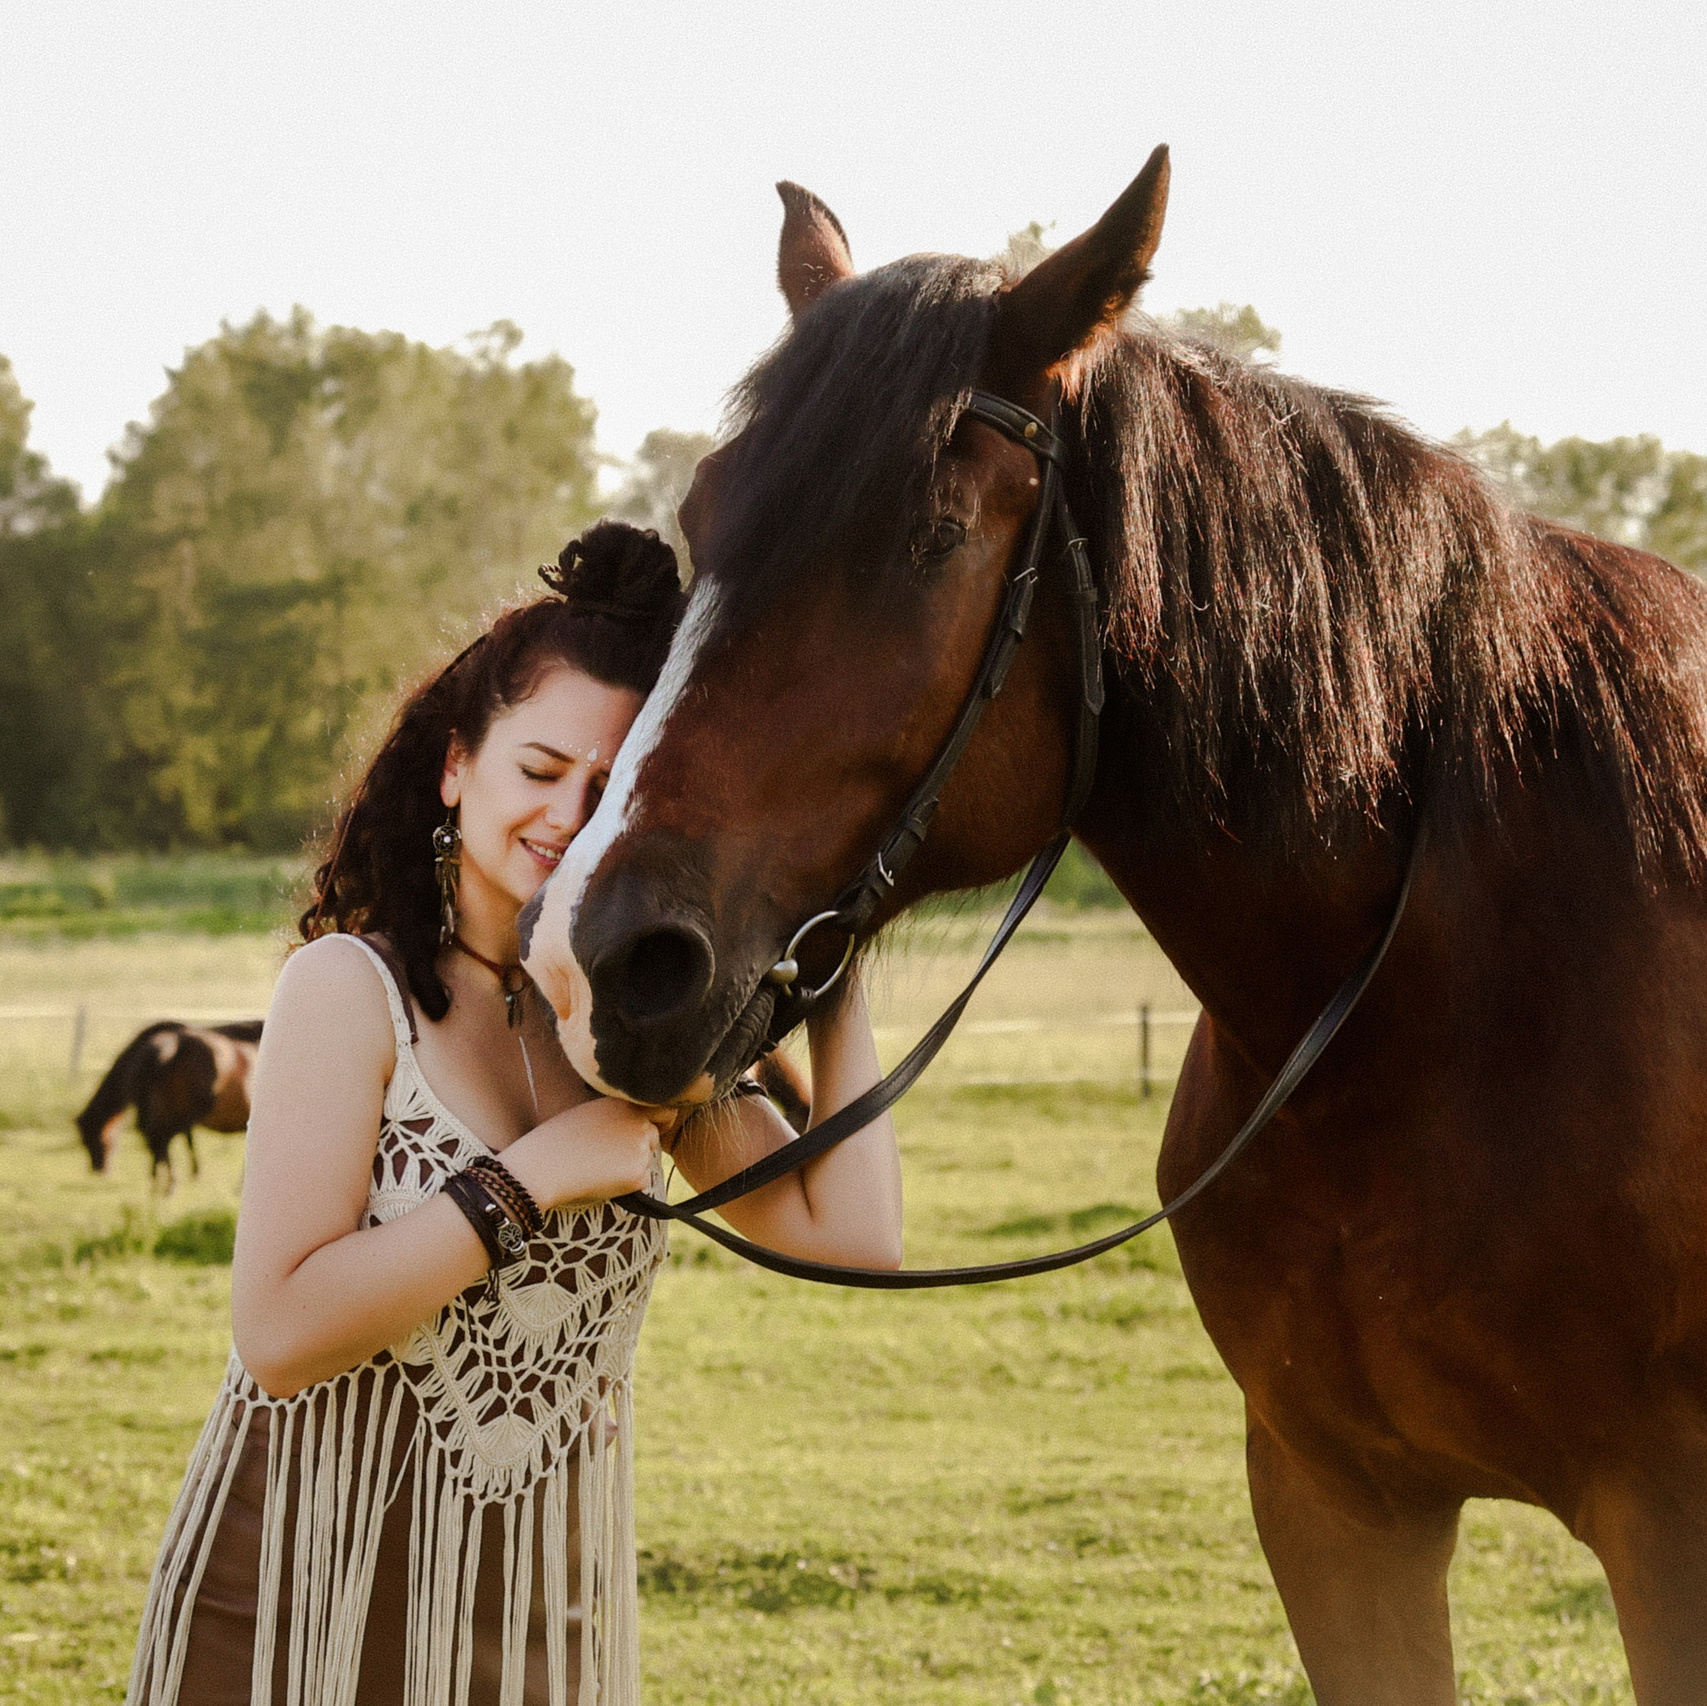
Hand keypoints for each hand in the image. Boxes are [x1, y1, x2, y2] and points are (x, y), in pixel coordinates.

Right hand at [498, 1096, 660, 1211]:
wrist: (543, 1166)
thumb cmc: (556, 1139)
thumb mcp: (589, 1112)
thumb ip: (617, 1114)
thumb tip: (636, 1125)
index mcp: (625, 1104)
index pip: (663, 1110)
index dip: (660, 1121)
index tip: (655, 1129)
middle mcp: (639, 1123)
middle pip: (653, 1138)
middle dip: (640, 1147)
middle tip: (607, 1157)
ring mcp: (641, 1149)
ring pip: (646, 1161)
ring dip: (631, 1166)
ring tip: (598, 1167)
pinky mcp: (638, 1175)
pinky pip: (641, 1183)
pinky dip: (628, 1186)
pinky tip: (602, 1180)